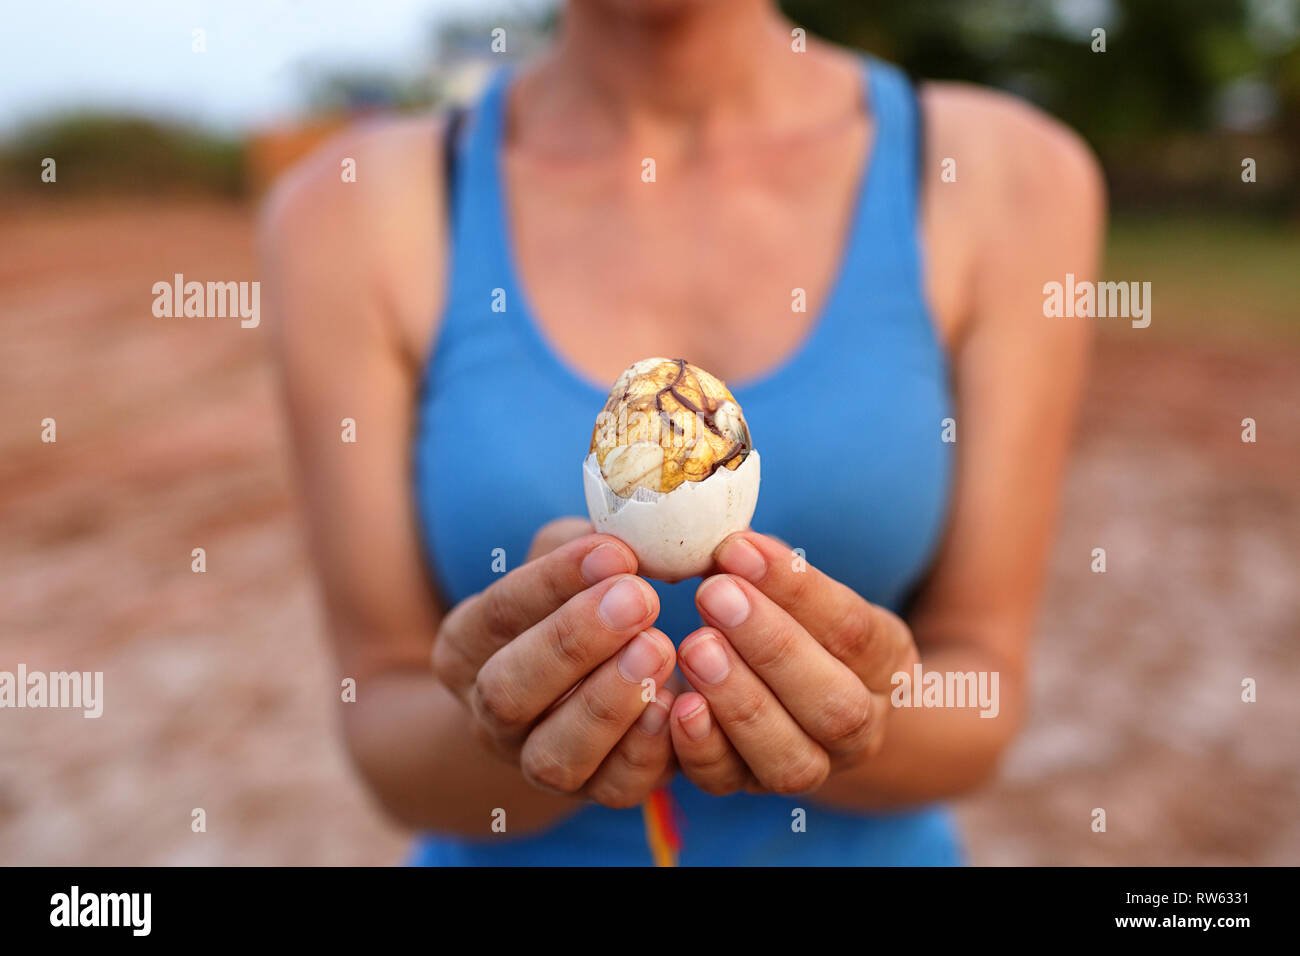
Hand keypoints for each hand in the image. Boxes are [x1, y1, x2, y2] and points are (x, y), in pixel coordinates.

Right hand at [433, 518, 677, 808]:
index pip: (497, 614)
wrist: (577, 692)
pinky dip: (645, 751)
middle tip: (639, 598)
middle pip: (508, 691)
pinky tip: (677, 704)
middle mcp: (490, 715)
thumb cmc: (576, 603)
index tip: (614, 552)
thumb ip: (587, 545)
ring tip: (660, 648)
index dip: (553, 582)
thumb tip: (636, 528)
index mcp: (467, 647)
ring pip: (554, 754)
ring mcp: (536, 762)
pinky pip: (614, 788)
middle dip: (573, 643)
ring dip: (608, 703)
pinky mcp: (595, 792)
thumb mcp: (565, 562)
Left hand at [668, 531, 917, 795]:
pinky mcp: (751, 786)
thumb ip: (767, 567)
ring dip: (740, 702)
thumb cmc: (792, 618)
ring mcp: (811, 767)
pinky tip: (675, 706)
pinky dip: (702, 748)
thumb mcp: (801, 588)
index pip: (853, 629)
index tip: (738, 548)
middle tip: (715, 594)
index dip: (797, 590)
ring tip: (694, 647)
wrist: (796, 695)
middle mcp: (860, 726)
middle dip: (773, 647)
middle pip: (835, 705)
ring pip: (791, 759)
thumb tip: (720, 531)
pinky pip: (730, 783)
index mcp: (886, 662)